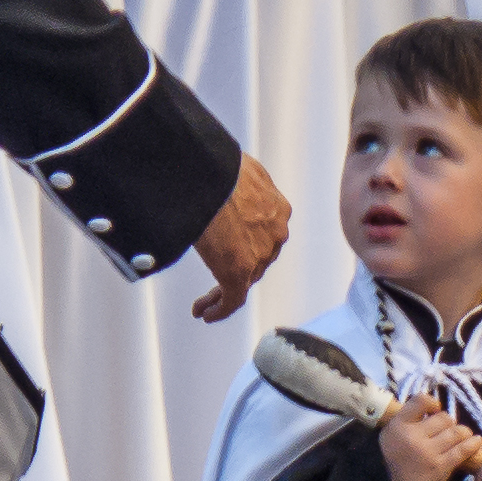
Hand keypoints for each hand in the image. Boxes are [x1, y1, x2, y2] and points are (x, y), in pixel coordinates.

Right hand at [186, 154, 289, 321]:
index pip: (265, 234)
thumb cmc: (216, 166)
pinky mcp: (239, 271)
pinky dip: (220, 308)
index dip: (248, 245)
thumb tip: (217, 185)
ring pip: (245, 281)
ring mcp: (260, 254)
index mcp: (277, 208)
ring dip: (224, 293)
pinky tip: (205, 315)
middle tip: (216, 283)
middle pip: (257, 260)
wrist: (209, 174)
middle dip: (237, 271)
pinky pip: (233, 299)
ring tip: (204, 305)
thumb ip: (236, 185)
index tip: (230, 249)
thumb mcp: (236, 171)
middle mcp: (275, 233)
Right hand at [378, 395, 481, 480]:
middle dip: (449, 423)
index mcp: (398, 425)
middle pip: (444, 418)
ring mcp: (427, 452)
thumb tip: (434, 409)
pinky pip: (463, 450)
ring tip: (463, 437)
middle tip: (448, 432)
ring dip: (463, 433)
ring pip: (457, 432)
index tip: (435, 410)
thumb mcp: (391, 435)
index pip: (420, 401)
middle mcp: (412, 436)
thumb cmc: (392, 462)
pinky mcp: (440, 467)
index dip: (432, 402)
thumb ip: (408, 421)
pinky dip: (473, 444)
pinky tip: (476, 442)